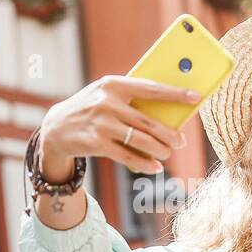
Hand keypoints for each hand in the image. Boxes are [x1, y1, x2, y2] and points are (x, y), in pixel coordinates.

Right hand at [38, 75, 200, 178]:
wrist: (56, 127)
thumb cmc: (91, 108)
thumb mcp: (106, 95)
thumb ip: (131, 99)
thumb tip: (167, 111)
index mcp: (113, 84)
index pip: (150, 88)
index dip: (175, 94)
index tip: (195, 97)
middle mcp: (106, 102)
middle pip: (148, 121)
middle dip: (169, 134)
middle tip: (181, 141)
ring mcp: (100, 124)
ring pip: (141, 140)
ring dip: (159, 150)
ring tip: (168, 154)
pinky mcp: (96, 143)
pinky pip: (127, 156)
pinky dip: (144, 164)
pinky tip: (154, 168)